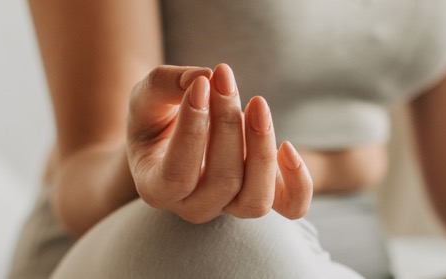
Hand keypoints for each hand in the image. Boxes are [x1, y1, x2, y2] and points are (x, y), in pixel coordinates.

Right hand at [125, 64, 312, 223]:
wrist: (175, 136)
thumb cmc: (156, 117)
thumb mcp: (147, 96)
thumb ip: (164, 84)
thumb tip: (204, 77)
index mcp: (156, 189)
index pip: (177, 175)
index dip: (192, 129)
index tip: (201, 84)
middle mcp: (193, 207)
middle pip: (223, 182)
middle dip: (228, 125)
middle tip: (224, 78)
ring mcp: (230, 207)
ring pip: (256, 199)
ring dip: (262, 148)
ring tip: (256, 103)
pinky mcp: (261, 196)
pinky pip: (292, 206)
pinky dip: (298, 182)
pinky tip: (288, 146)